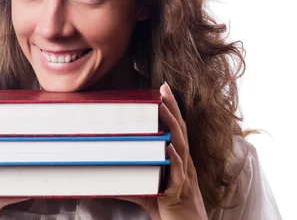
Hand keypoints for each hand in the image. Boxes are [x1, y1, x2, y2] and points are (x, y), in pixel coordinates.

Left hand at [118, 83, 207, 219]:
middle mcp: (185, 165)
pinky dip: (175, 159)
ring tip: (163, 108)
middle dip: (173, 109)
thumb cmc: (172, 210)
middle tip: (164, 89)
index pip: (177, 130)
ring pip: (181, 147)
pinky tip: (169, 147)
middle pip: (181, 131)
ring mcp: (185, 178)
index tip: (163, 91)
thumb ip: (135, 182)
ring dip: (172, 126)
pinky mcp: (180, 193)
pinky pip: (179, 174)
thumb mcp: (151, 191)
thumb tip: (110, 178)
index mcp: (180, 162)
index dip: (172, 110)